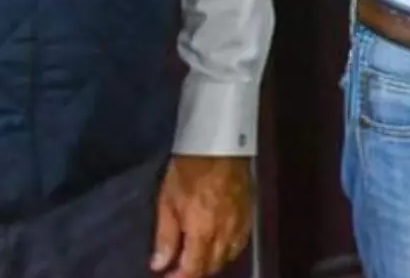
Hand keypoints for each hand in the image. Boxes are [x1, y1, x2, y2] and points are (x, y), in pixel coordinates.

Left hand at [151, 155, 251, 277]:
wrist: (219, 145)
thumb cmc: (188, 171)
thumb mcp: (167, 203)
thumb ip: (165, 237)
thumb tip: (160, 264)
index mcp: (203, 231)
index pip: (194, 270)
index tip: (166, 276)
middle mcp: (225, 233)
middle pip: (213, 266)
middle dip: (195, 271)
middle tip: (177, 266)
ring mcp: (240, 224)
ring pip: (229, 256)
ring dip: (212, 262)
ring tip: (196, 256)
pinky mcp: (249, 213)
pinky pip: (241, 242)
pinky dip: (228, 249)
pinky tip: (218, 244)